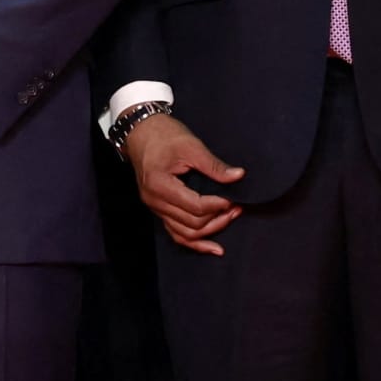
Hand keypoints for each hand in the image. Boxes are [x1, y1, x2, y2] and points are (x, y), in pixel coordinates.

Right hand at [123, 114, 244, 255]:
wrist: (141, 133)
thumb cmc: (163, 135)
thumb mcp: (191, 145)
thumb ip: (214, 166)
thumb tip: (238, 176)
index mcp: (160, 185)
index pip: (195, 206)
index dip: (217, 205)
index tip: (233, 198)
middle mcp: (155, 201)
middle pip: (192, 223)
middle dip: (218, 218)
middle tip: (237, 206)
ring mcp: (155, 208)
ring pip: (186, 234)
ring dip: (211, 230)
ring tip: (230, 217)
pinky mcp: (159, 210)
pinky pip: (177, 233)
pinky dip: (196, 242)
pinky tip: (213, 248)